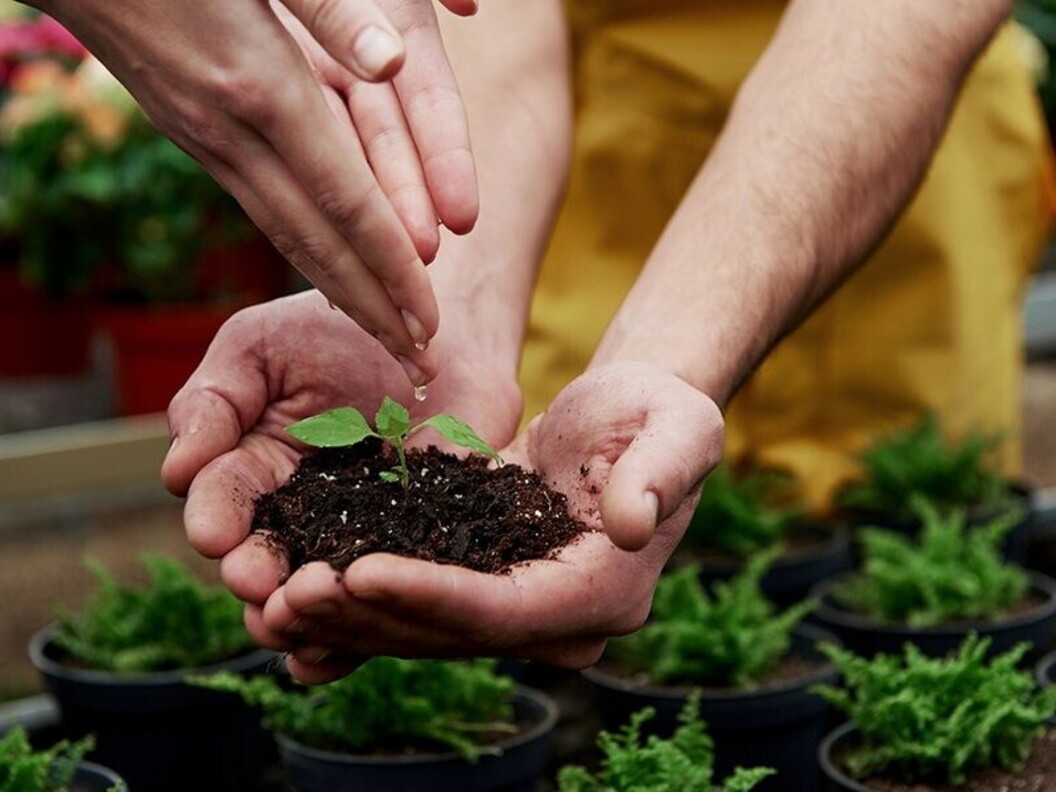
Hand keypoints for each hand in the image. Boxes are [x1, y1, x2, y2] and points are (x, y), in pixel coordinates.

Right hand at [37, 0, 479, 382]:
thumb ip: (335, 11)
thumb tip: (396, 64)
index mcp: (264, 88)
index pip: (347, 202)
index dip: (393, 268)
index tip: (428, 322)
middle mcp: (234, 131)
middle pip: (317, 243)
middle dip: (373, 310)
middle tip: (419, 364)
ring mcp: (209, 139)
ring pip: (286, 236)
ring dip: (341, 294)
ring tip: (386, 336)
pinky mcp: (196, 135)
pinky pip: (262, 210)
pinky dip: (304, 253)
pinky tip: (328, 272)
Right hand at [162, 288, 522, 631]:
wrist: (439, 331)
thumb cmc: (338, 329)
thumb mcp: (259, 349)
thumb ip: (214, 402)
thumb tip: (176, 468)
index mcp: (251, 467)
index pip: (221, 502)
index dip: (216, 519)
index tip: (216, 534)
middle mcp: (297, 514)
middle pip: (265, 560)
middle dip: (255, 575)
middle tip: (258, 585)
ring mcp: (357, 535)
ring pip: (320, 590)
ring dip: (303, 613)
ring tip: (298, 625)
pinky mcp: (415, 546)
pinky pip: (389, 590)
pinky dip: (368, 623)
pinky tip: (348, 650)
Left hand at [247, 362, 723, 682]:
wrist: (634, 418)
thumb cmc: (658, 413)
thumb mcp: (677, 427)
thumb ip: (660, 473)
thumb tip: (629, 523)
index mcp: (603, 590)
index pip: (505, 609)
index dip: (429, 595)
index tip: (358, 569)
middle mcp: (559, 618)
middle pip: (450, 633)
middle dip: (368, 617)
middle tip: (287, 594)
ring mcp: (522, 607)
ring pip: (422, 629)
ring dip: (347, 619)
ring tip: (270, 597)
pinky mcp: (487, 584)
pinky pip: (416, 604)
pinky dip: (358, 600)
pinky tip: (298, 588)